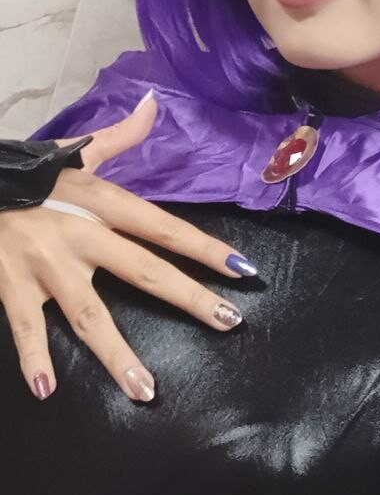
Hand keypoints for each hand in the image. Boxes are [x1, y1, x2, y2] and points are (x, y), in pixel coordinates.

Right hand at [0, 92, 256, 402]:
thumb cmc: (28, 174)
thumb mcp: (75, 152)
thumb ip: (120, 136)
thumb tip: (154, 104)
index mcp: (100, 201)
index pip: (163, 227)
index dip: (204, 248)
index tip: (242, 269)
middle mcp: (79, 233)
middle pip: (144, 271)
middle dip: (188, 298)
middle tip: (229, 322)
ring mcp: (45, 263)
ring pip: (88, 314)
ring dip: (116, 353)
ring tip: (145, 390)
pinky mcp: (12, 285)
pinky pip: (26, 327)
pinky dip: (33, 359)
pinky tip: (46, 390)